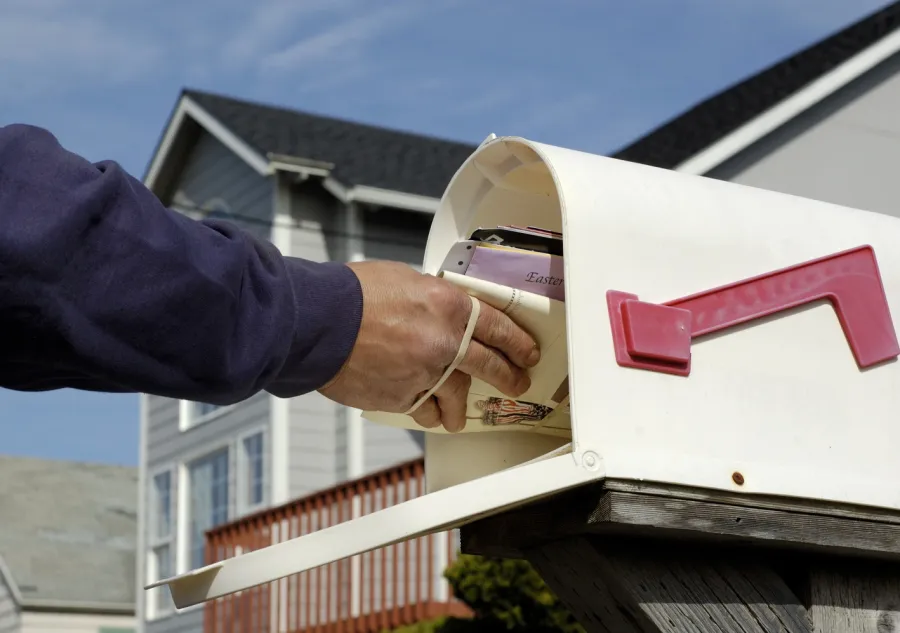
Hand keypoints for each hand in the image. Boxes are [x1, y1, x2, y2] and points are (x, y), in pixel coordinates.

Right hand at [318, 260, 539, 431]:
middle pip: (489, 365)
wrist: (318, 322)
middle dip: (508, 376)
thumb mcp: (405, 280)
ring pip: (456, 396)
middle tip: (517, 382)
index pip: (498, 327)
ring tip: (462, 416)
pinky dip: (427, 412)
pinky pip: (424, 409)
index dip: (518, 342)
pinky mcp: (402, 397)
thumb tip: (439, 312)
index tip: (527, 352)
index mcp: (449, 307)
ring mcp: (425, 373)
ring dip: (461, 408)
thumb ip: (432, 300)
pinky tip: (430, 414)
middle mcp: (444, 342)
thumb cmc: (352, 294)